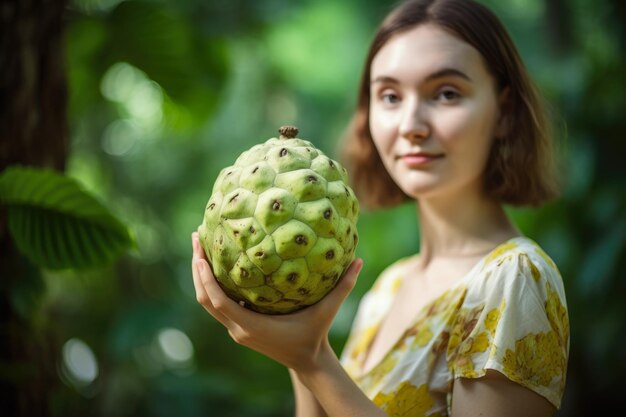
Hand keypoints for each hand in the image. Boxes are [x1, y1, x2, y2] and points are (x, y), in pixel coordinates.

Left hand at [191, 231, 362, 371]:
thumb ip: (344, 286)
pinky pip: (217, 304)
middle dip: (196, 269)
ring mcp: (236, 329)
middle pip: (204, 299)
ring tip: (200, 246)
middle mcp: (238, 329)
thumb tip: (359, 260)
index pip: (217, 301)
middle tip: (196, 237)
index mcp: (252, 326)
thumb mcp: (329, 310)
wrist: (307, 361)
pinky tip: (214, 264)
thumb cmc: (316, 334)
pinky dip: (211, 284)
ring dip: (200, 276)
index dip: (205, 278)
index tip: (200, 254)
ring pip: (207, 302)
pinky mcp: (238, 327)